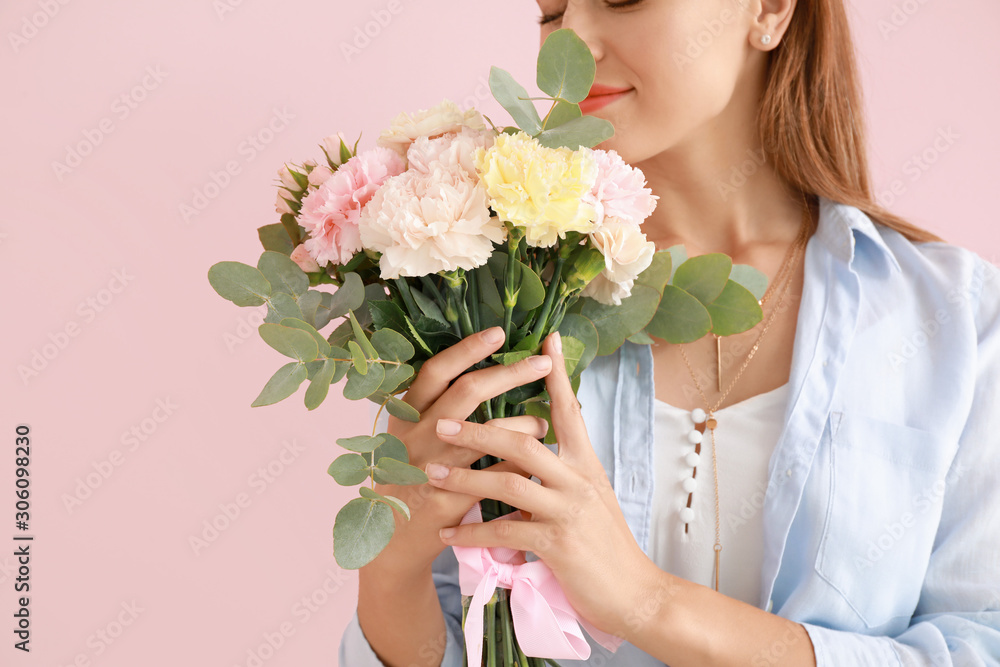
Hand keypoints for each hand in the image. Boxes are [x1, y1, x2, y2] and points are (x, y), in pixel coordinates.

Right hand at [365, 325, 555, 577]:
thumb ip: (437, 408)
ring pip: (489, 433)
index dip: (467, 350)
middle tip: (542, 361)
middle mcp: (415, 435)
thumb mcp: (409, 436)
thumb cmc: (408, 476)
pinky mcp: (449, 498)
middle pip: (468, 392)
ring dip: (524, 423)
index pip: (436, 371)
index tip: (499, 332)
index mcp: (404, 414)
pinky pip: (497, 472)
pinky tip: (535, 461)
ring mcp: (430, 467)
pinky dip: (520, 462)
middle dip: (510, 373)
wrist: (391, 541)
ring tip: (543, 423)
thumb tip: (484, 371)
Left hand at [425, 331, 666, 639]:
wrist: (636, 593)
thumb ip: (562, 472)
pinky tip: (449, 533)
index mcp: (586, 464)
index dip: (556, 374)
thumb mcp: (591, 497)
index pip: (569, 410)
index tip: (546, 338)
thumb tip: (532, 448)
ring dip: (464, 477)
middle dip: (478, 429)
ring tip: (430, 474)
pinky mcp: (559, 545)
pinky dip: (473, 534)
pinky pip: (506, 533)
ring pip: (508, 483)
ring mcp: (569, 511)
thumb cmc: (607, 545)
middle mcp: (579, 479)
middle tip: (440, 422)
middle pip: (523, 441)